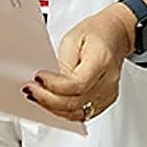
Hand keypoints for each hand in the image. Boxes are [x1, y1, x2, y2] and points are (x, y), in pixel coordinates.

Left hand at [25, 3, 134, 121]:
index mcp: (101, 61)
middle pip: (76, 102)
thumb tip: (49, 83)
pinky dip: (64, 111)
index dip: (54, 85)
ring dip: (53, 108)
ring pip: (78, 113)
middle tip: (31, 90)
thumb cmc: (96, 33)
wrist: (115, 35)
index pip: (77, 84)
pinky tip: (51, 103)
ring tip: (37, 97)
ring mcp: (108, 95)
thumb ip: (62, 62)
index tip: (38, 78)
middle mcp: (108, 82)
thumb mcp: (72, 38)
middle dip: (48, 99)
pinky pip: (82, 114)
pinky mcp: (104, 102)